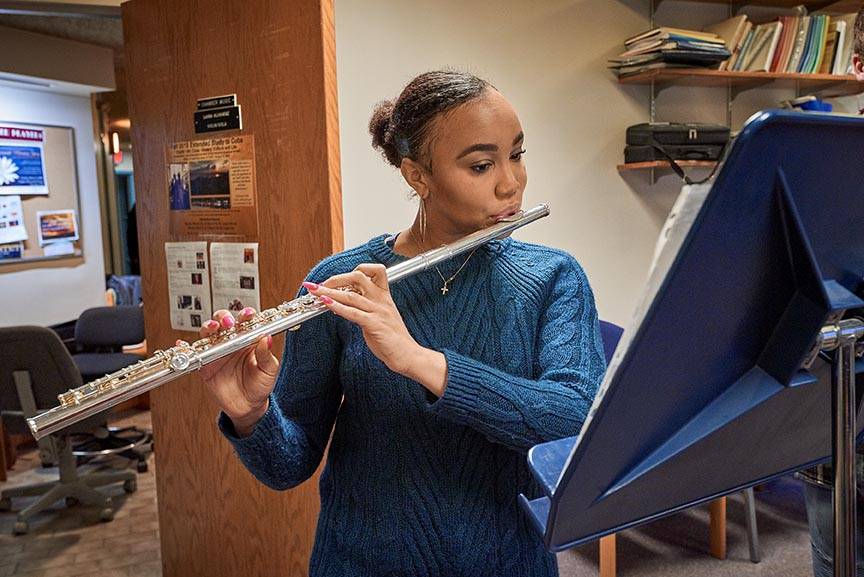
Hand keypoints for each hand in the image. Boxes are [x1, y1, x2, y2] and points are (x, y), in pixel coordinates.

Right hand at [196, 307, 279, 435]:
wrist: (248, 406)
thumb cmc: (260, 385)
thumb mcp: (269, 371)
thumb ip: (266, 355)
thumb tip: (267, 338)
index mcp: (248, 339)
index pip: (246, 322)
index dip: (245, 314)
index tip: (247, 314)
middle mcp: (231, 342)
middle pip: (223, 322)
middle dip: (223, 318)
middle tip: (227, 323)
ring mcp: (217, 352)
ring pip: (208, 333)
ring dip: (208, 327)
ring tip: (212, 328)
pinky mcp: (205, 365)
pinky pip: (194, 354)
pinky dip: (186, 348)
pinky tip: (182, 344)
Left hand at [303, 264, 420, 376]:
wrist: (408, 355)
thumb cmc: (393, 339)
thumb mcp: (381, 316)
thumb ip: (366, 307)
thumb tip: (346, 302)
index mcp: (385, 295)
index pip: (375, 270)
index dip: (356, 269)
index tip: (340, 278)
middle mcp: (382, 300)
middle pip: (358, 277)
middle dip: (336, 278)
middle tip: (320, 284)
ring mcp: (378, 311)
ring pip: (351, 295)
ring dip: (328, 292)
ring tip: (314, 291)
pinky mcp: (374, 325)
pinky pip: (353, 313)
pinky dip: (336, 307)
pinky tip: (325, 303)